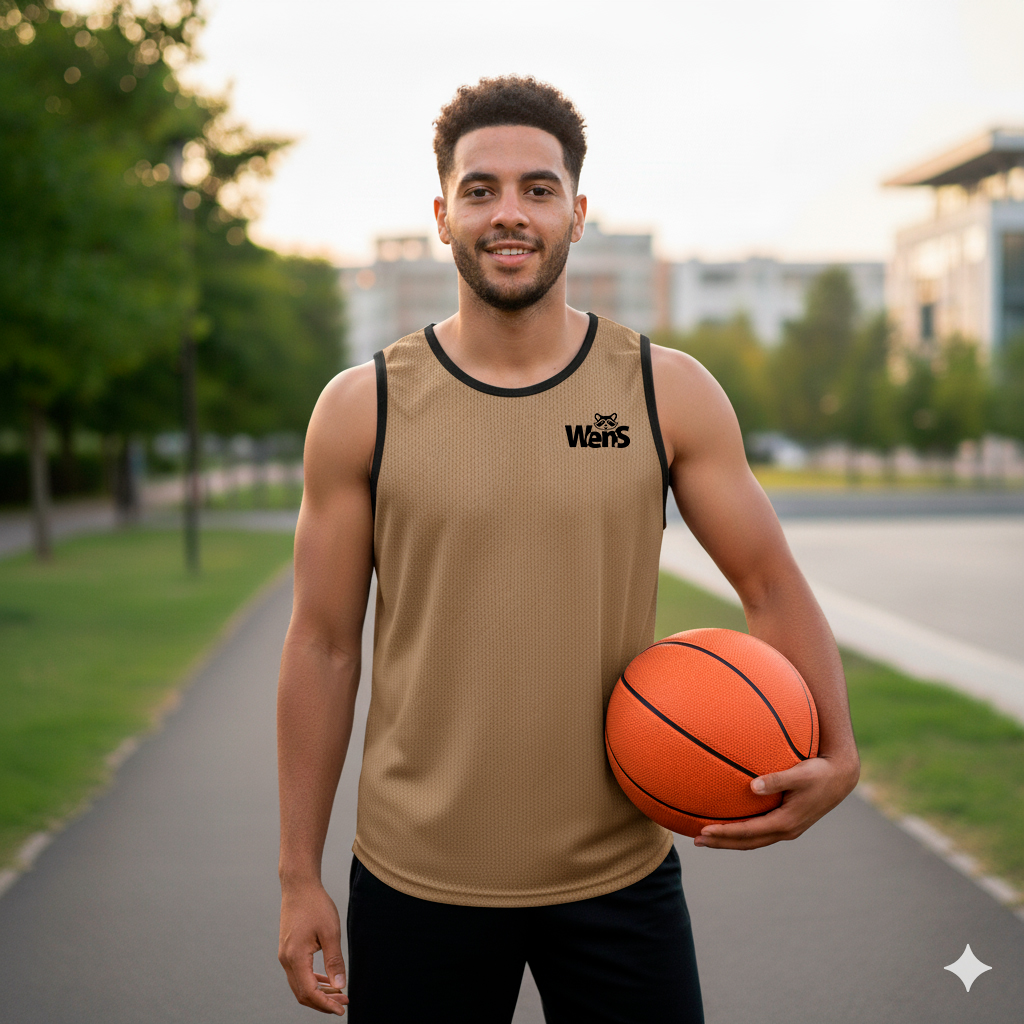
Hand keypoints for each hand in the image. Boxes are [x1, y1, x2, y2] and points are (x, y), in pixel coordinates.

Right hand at [278, 880, 349, 1015]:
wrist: (299, 886)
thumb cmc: (315, 905)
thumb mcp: (330, 932)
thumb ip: (334, 961)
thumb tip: (340, 985)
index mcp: (295, 957)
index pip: (309, 992)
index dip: (325, 1004)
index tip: (341, 1009)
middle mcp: (286, 960)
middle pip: (302, 993)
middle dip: (323, 1002)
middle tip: (344, 1003)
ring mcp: (285, 955)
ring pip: (300, 984)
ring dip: (319, 992)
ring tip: (339, 993)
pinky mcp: (288, 950)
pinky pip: (299, 973)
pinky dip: (313, 981)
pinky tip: (328, 981)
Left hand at [694, 755, 859, 850]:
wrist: (841, 777)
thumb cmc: (819, 772)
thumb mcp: (799, 773)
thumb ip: (776, 779)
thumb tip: (752, 786)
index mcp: (786, 822)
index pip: (748, 832)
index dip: (725, 833)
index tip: (704, 830)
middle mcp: (786, 830)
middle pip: (747, 842)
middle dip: (721, 843)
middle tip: (696, 841)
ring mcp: (787, 829)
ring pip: (753, 841)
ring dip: (730, 841)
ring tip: (707, 838)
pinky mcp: (788, 823)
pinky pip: (759, 833)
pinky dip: (742, 833)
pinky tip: (730, 826)